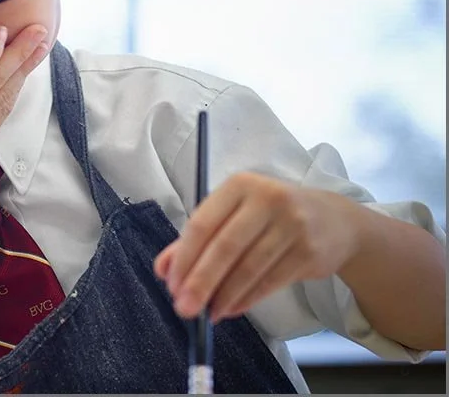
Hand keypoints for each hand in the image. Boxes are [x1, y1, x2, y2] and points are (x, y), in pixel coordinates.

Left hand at [154, 172, 360, 321]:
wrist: (335, 220)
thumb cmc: (271, 215)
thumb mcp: (234, 214)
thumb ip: (196, 238)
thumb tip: (163, 269)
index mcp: (240, 185)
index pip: (203, 223)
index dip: (185, 257)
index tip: (171, 284)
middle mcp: (267, 199)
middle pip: (225, 247)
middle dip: (200, 281)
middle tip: (184, 308)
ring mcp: (292, 225)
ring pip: (249, 268)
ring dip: (224, 295)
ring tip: (208, 313)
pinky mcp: (309, 251)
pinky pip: (270, 281)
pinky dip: (247, 299)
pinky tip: (231, 308)